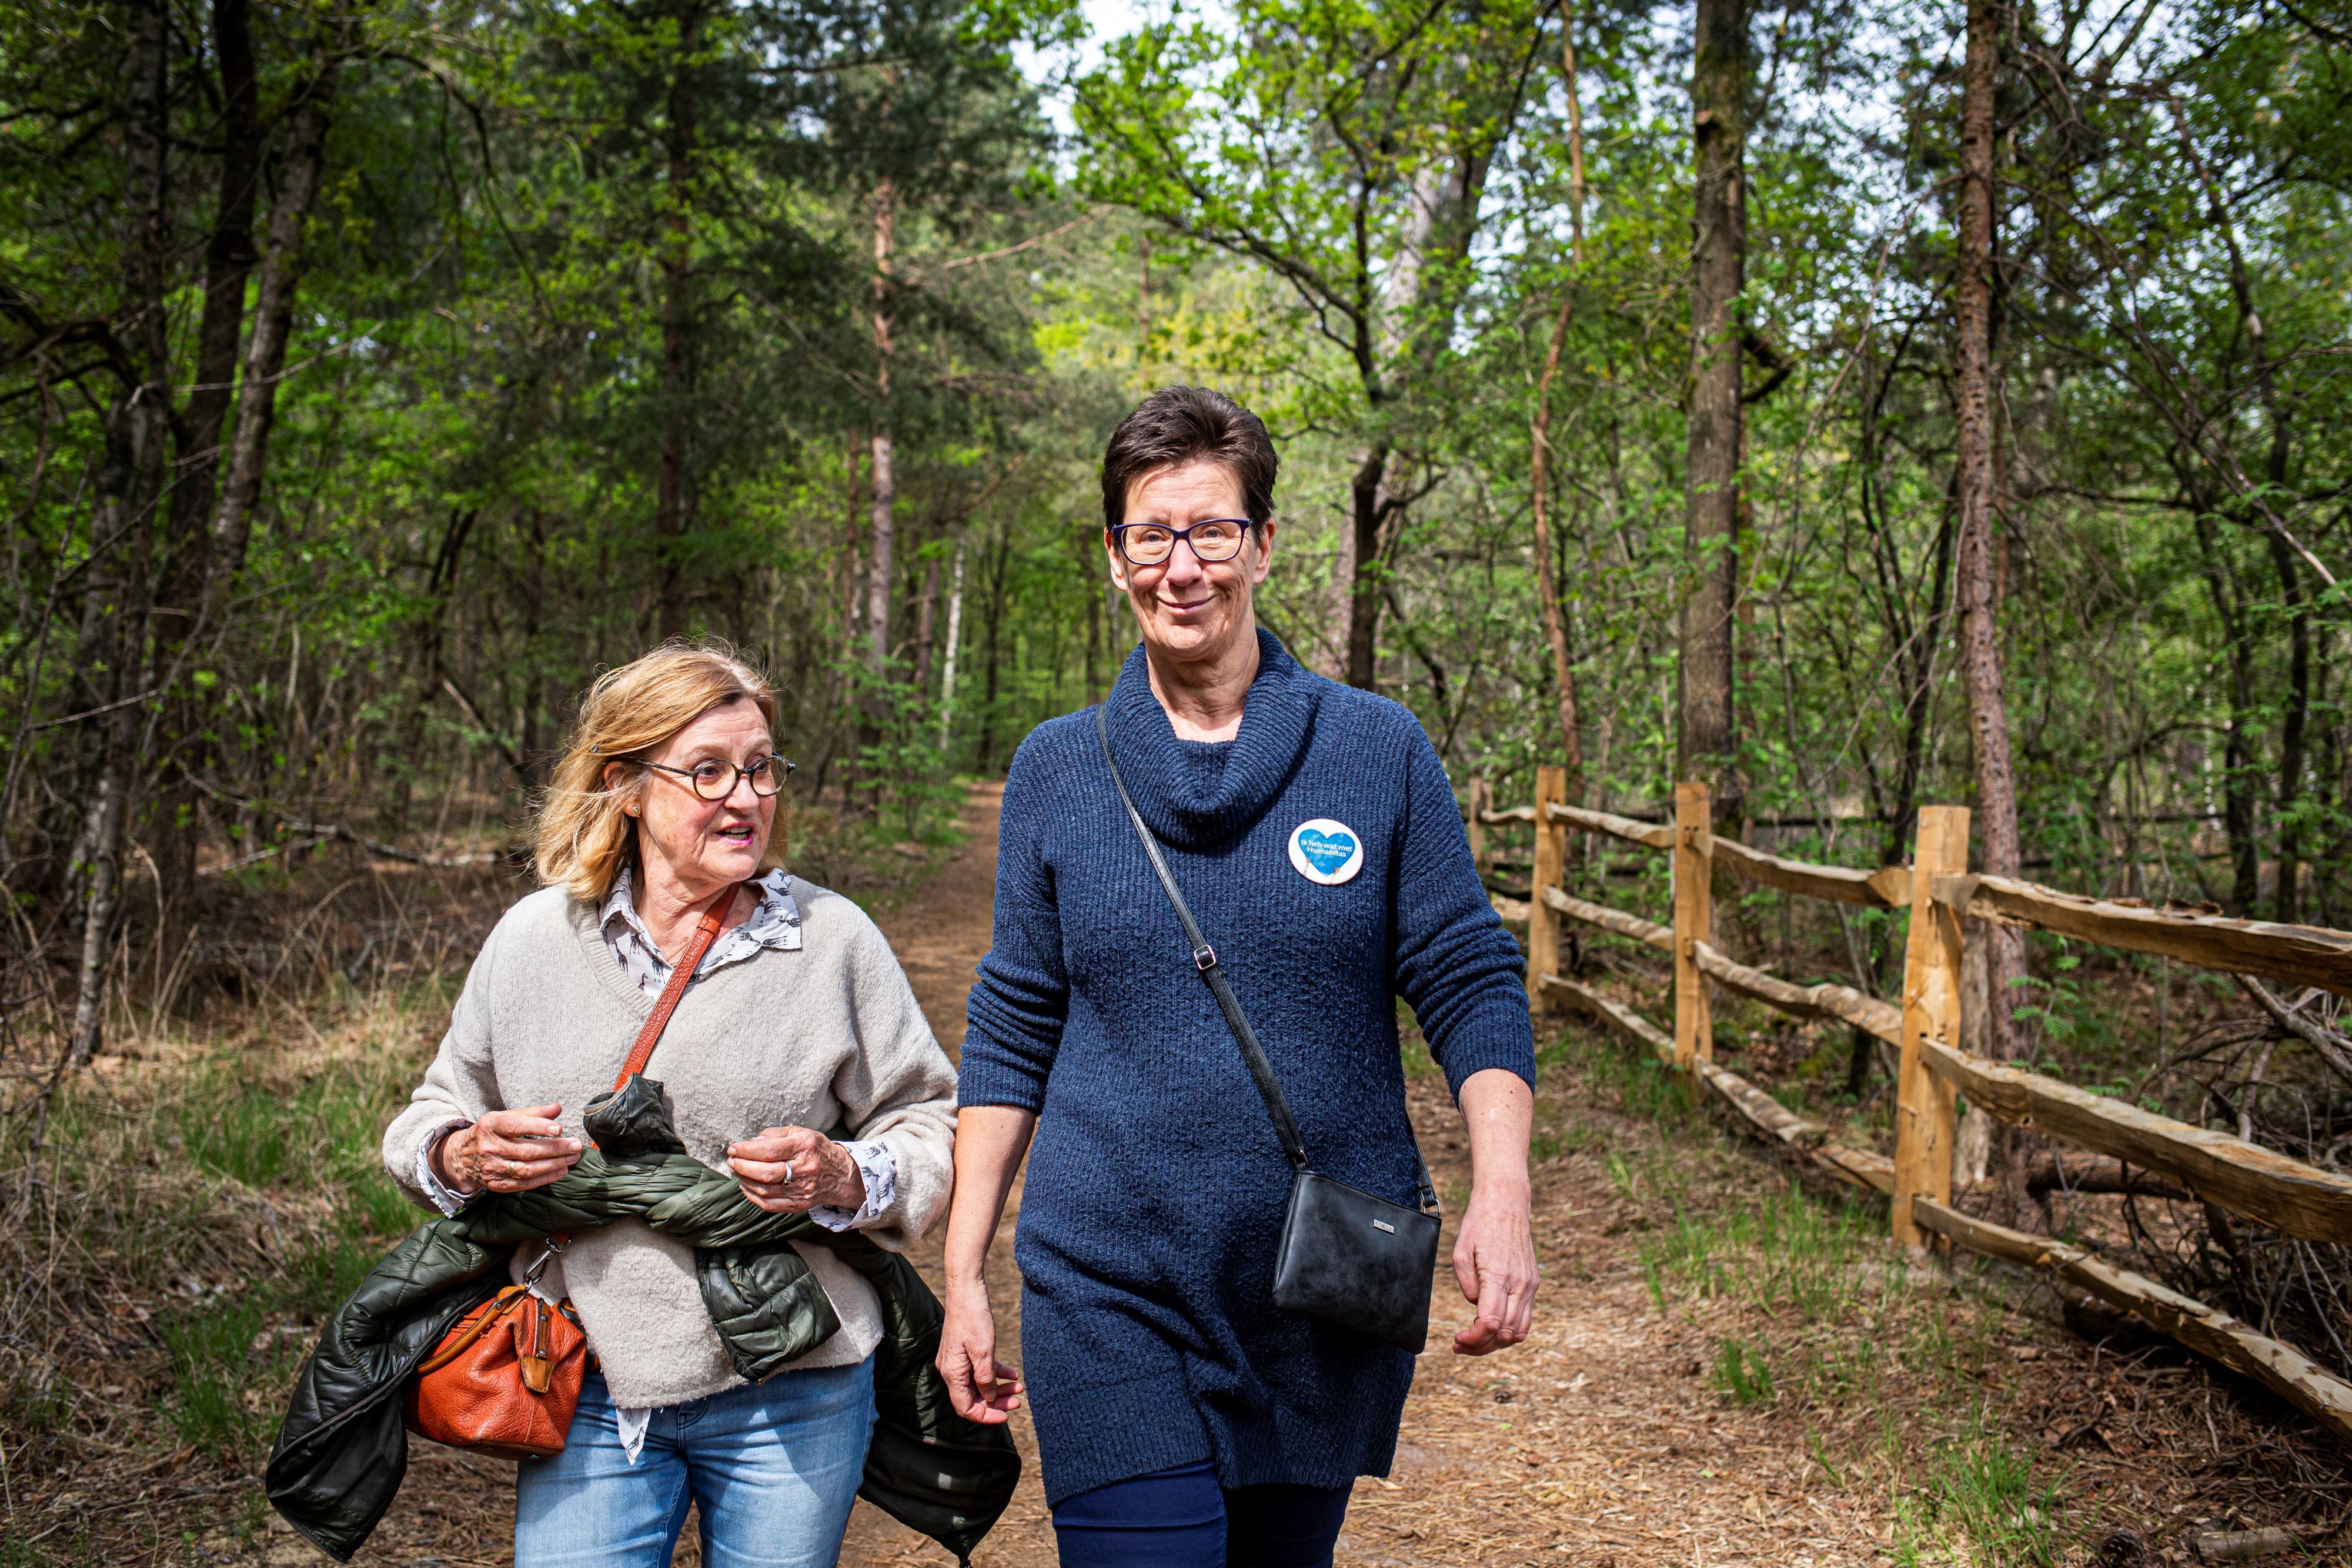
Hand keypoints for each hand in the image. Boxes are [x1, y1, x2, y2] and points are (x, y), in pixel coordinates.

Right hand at [438, 1106, 582, 1194]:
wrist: (462, 1155)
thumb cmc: (491, 1132)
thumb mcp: (505, 1117)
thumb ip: (532, 1113)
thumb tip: (557, 1108)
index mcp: (490, 1125)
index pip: (515, 1125)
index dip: (537, 1127)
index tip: (559, 1128)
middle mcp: (489, 1147)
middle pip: (525, 1150)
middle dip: (555, 1148)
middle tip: (576, 1145)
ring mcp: (491, 1167)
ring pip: (526, 1169)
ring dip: (553, 1165)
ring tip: (572, 1158)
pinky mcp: (496, 1183)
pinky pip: (523, 1183)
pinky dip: (544, 1178)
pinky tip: (560, 1171)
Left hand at [728, 1126, 863, 1212]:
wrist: (841, 1174)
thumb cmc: (816, 1150)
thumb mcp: (800, 1133)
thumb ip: (775, 1134)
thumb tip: (751, 1142)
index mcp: (804, 1147)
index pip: (769, 1150)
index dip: (746, 1150)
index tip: (733, 1148)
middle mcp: (804, 1169)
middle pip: (766, 1172)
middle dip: (742, 1166)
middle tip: (732, 1160)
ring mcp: (802, 1189)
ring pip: (765, 1190)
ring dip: (745, 1180)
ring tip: (737, 1171)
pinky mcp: (798, 1204)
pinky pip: (769, 1204)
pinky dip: (752, 1196)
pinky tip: (746, 1186)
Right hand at [935, 1281, 1022, 1422]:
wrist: (966, 1291)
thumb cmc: (973, 1319)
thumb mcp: (984, 1352)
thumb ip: (986, 1379)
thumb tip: (989, 1398)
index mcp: (952, 1374)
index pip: (966, 1408)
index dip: (985, 1416)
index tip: (1006, 1416)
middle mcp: (951, 1371)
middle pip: (973, 1398)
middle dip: (996, 1402)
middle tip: (1018, 1402)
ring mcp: (957, 1361)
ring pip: (978, 1385)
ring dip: (999, 1388)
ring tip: (1020, 1387)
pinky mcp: (964, 1352)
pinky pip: (980, 1370)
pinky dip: (996, 1374)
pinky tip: (1013, 1374)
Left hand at [1451, 1178, 1537, 1354]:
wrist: (1506, 1204)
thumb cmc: (1479, 1225)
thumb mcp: (1461, 1252)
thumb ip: (1467, 1285)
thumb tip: (1476, 1306)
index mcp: (1498, 1276)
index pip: (1490, 1324)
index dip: (1474, 1339)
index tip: (1458, 1338)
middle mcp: (1519, 1285)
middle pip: (1504, 1334)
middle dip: (1481, 1346)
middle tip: (1461, 1344)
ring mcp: (1530, 1286)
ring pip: (1519, 1331)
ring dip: (1496, 1343)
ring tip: (1475, 1340)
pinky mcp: (1533, 1284)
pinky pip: (1526, 1319)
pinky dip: (1509, 1330)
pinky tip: (1491, 1328)